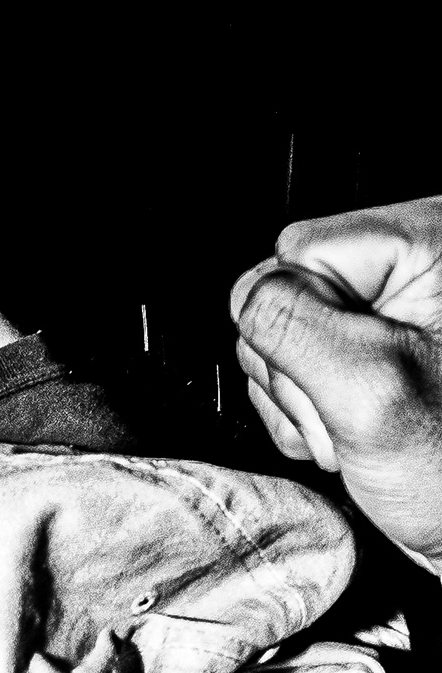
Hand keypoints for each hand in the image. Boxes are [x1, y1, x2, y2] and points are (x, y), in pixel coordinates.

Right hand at [232, 194, 441, 571]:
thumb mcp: (369, 390)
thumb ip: (294, 327)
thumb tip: (248, 296)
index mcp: (427, 242)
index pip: (297, 252)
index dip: (297, 325)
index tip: (341, 375)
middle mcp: (413, 265)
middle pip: (285, 296)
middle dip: (299, 372)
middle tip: (353, 413)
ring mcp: (392, 311)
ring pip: (282, 338)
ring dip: (304, 401)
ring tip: (358, 429)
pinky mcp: (373, 350)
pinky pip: (296, 367)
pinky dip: (311, 412)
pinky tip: (354, 430)